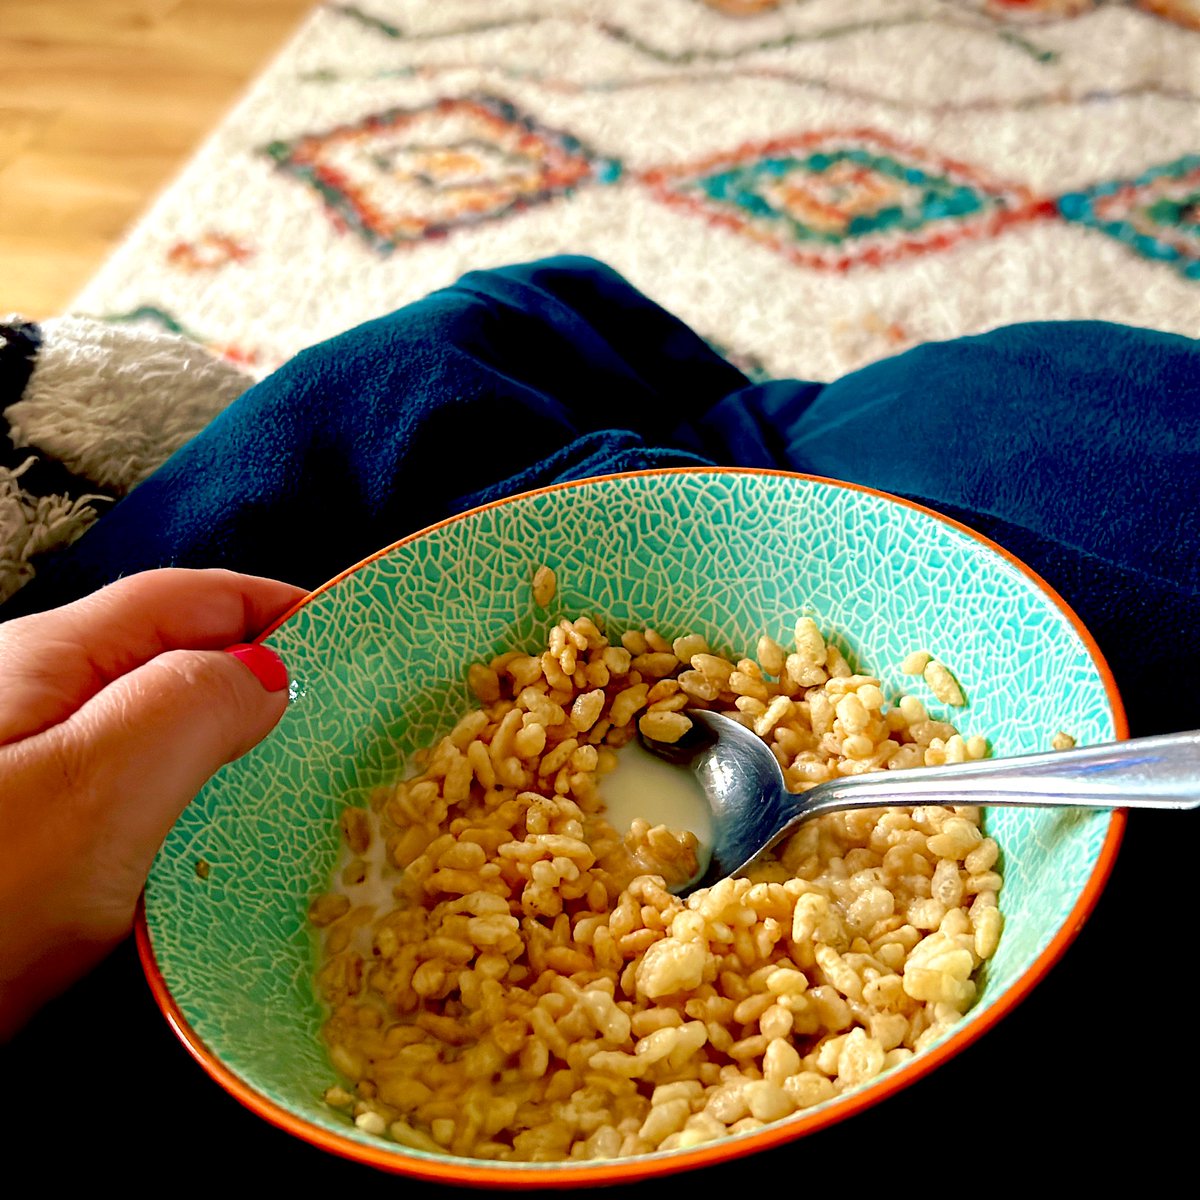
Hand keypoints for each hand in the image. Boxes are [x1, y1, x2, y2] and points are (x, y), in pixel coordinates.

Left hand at [0, 568, 306, 1037]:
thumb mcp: (98, 784)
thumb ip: (194, 705)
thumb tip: (268, 674)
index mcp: (50, 660)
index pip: (188, 597)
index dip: (275, 600)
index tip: (360, 631)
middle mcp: (41, 706)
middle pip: (176, 662)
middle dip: (266, 676)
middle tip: (351, 721)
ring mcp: (36, 780)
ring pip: (162, 737)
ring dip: (237, 749)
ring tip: (310, 783)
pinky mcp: (36, 847)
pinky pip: (139, 803)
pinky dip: (197, 809)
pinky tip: (227, 849)